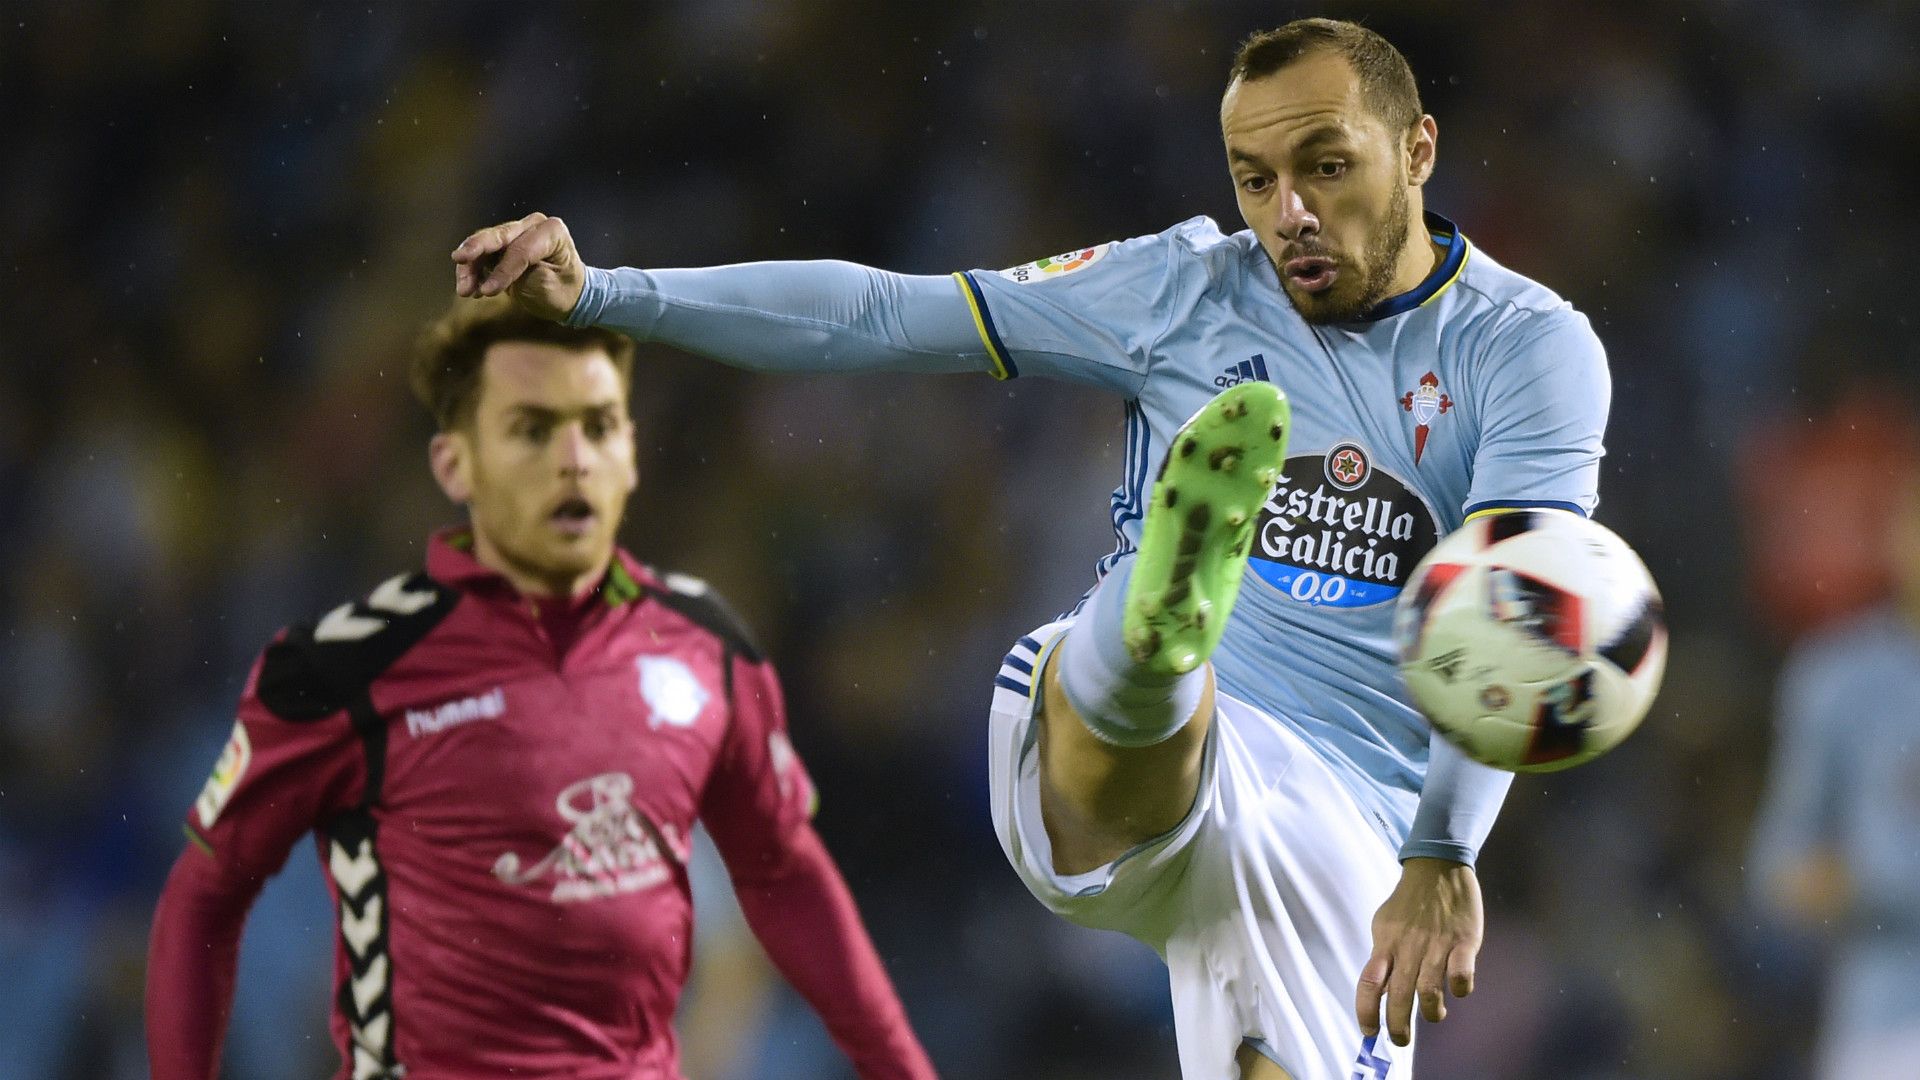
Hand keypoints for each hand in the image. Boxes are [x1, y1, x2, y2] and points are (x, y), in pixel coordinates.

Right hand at [451, 211, 586, 320]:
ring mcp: (516, 233)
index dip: (503, 270)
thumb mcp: (546, 285)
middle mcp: (532, 225)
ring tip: (464, 290)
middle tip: (458, 260)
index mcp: (551, 230)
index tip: (488, 292)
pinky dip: (473, 271)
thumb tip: (488, 280)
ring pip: (484, 245)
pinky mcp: (502, 245)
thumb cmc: (563, 290)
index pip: (522, 249)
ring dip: (470, 266)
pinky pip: (481, 254)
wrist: (568, 295)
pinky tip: (471, 290)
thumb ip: (520, 275)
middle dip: (476, 250)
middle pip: (498, 236)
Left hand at [1355, 857, 1481, 1046]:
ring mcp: (1436, 944)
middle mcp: (1408, 947)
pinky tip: (1458, 988)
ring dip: (1430, 1011)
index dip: (1366, 1011)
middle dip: (1398, 1025)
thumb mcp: (1385, 926)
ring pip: (1429, 990)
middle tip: (1401, 1041)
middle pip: (1398, 994)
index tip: (1369, 1032)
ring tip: (1433, 1015)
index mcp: (1386, 943)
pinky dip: (1460, 988)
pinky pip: (1461, 974)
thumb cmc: (1409, 903)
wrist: (1437, 867)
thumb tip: (1379, 989)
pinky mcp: (1464, 940)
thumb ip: (1383, 955)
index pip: (1369, 982)